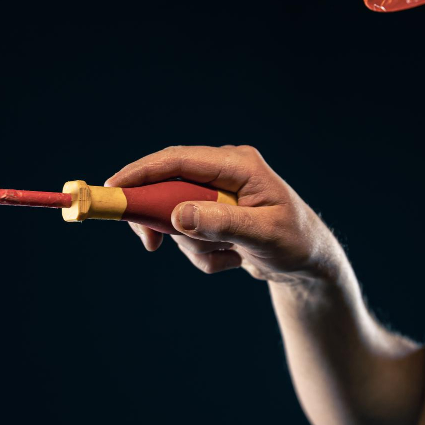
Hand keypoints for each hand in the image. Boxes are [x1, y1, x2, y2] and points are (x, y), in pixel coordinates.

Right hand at [107, 145, 345, 282]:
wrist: (310, 264)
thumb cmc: (296, 243)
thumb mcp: (262, 234)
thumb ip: (222, 223)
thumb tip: (178, 216)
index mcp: (238, 164)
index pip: (179, 161)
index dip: (142, 172)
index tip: (113, 189)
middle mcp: (224, 172)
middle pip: (168, 187)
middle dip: (162, 220)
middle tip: (150, 244)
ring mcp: (217, 192)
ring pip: (177, 218)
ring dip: (195, 247)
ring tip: (229, 256)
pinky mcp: (213, 213)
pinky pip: (189, 235)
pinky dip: (204, 255)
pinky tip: (233, 259)